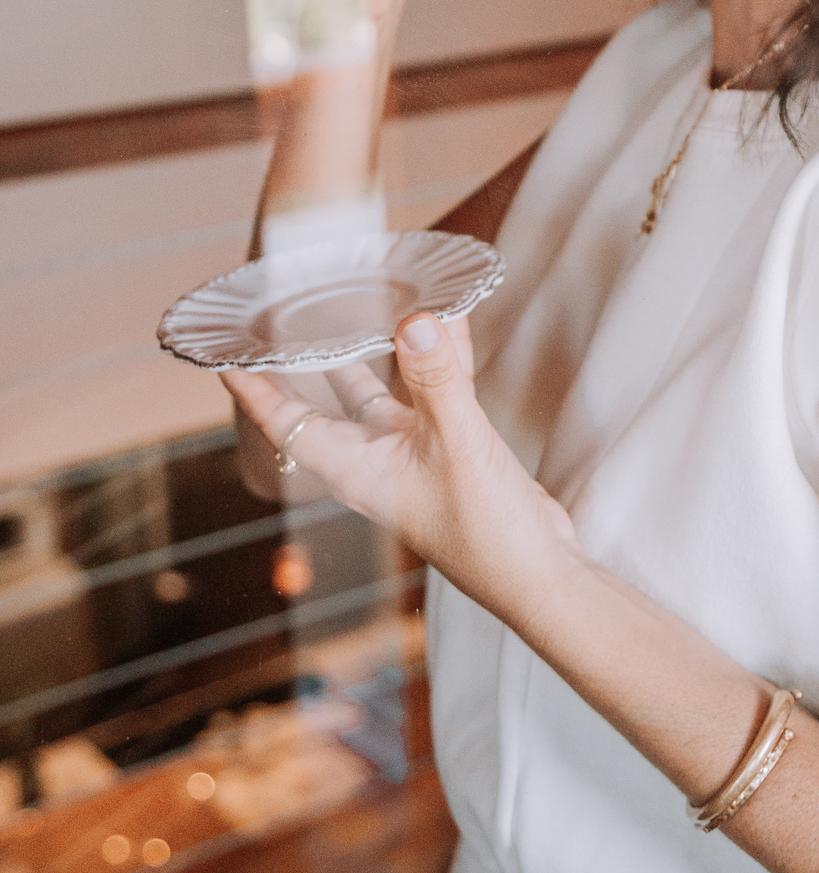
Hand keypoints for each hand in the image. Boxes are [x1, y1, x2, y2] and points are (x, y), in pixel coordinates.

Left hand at [221, 312, 577, 628]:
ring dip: (382, 349)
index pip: (285, 421)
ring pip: (386, 390)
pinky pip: (436, 392)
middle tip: (295, 312)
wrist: (537, 574)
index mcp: (355, 468)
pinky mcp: (451, 450)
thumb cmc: (484, 531)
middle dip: (313, 357)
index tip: (227, 352)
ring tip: (370, 298)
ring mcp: (413, 455)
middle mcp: (375, 460)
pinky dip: (440, 359)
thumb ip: (436, 379)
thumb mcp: (457, 442)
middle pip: (329, 400)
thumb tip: (415, 321)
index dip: (253, 387)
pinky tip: (450, 320)